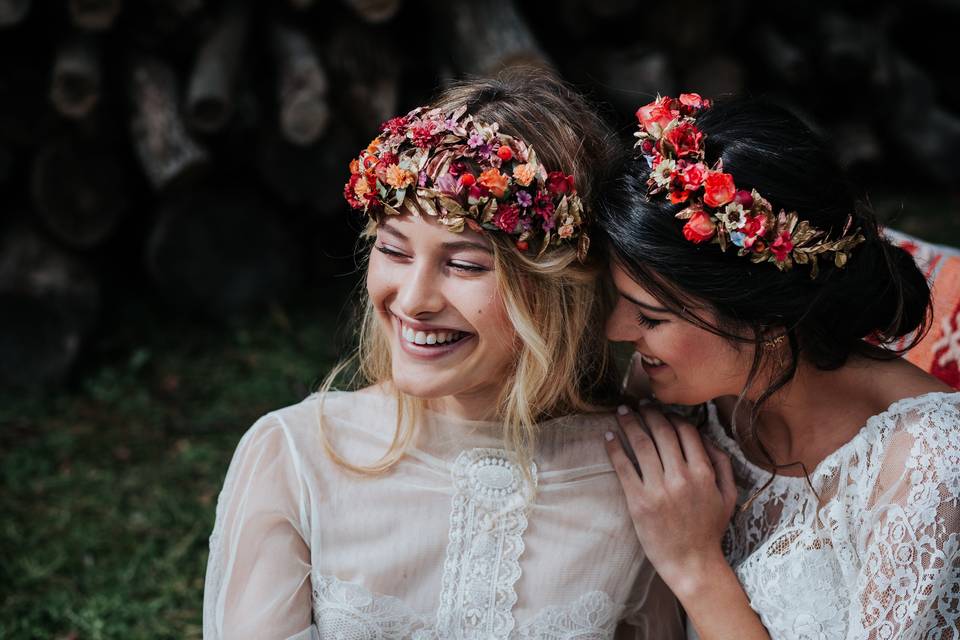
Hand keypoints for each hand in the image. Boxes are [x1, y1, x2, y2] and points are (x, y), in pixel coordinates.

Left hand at [604, 405, 737, 596]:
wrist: (692, 563)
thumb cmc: (710, 530)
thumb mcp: (728, 496)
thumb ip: (722, 464)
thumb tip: (708, 438)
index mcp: (704, 473)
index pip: (686, 432)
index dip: (672, 416)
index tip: (662, 410)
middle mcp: (681, 477)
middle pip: (662, 432)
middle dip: (649, 413)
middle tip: (638, 404)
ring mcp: (658, 489)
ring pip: (642, 444)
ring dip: (630, 423)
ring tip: (622, 411)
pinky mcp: (638, 501)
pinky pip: (624, 467)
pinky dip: (615, 448)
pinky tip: (609, 435)